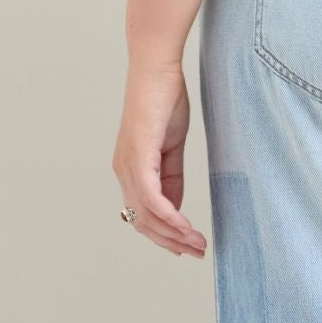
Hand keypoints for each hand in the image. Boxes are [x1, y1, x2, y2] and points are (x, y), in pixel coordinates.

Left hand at [113, 61, 207, 256]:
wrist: (157, 70)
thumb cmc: (164, 100)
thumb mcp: (171, 146)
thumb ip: (172, 177)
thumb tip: (175, 205)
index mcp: (130, 168)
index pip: (143, 214)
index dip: (164, 234)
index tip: (187, 244)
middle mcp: (123, 171)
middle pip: (143, 222)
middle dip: (171, 242)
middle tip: (197, 252)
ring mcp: (128, 166)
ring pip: (147, 217)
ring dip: (174, 235)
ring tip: (197, 244)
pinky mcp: (138, 158)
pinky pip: (153, 200)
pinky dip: (171, 218)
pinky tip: (186, 227)